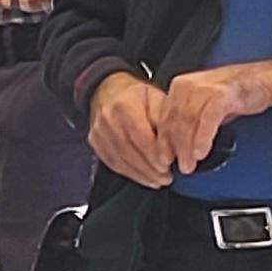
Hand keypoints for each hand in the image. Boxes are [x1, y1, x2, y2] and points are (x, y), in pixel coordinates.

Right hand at [85, 72, 174, 187]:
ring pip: (120, 160)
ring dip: (141, 174)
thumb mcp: (156, 98)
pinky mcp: (95, 142)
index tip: (170, 164)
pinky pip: (112, 162)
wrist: (107, 89)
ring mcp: (99, 132)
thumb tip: (177, 146)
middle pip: (130, 151)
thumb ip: (166, 121)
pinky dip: (129, 173)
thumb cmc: (136, 95)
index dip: (155, 153)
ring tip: (158, 181)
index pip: (140, 136)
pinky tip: (143, 178)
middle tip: (167, 178)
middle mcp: (108, 119)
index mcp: (125, 106)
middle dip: (150, 168)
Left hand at [153, 60, 271, 174]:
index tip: (163, 160)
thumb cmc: (237, 92)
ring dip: (187, 147)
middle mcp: (188, 85)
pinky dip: (202, 138)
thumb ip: (191, 120)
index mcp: (180, 87)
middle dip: (174, 149)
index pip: (165, 118)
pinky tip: (201, 152)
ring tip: (189, 164)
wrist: (266, 78)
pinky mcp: (222, 95)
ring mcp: (205, 88)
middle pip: (174, 122)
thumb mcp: (207, 105)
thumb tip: (179, 145)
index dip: (163, 142)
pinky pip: (207, 120)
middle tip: (178, 167)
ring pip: (188, 122)